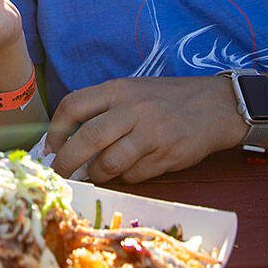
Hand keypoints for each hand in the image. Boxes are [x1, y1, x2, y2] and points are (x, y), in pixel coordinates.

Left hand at [45, 76, 245, 182]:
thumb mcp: (133, 91)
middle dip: (67, 161)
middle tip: (60, 173)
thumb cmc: (167, 99)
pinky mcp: (165, 156)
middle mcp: (132, 109)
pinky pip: (133, 175)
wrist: (216, 106)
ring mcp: (150, 134)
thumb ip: (104, 110)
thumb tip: (69, 140)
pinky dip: (125, 178)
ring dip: (97, 174)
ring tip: (97, 174)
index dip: (56, 129)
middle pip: (87, 139)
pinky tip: (130, 169)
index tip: (52, 146)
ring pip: (109, 164)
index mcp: (119, 89)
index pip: (74, 105)